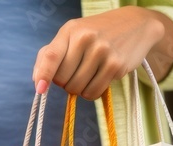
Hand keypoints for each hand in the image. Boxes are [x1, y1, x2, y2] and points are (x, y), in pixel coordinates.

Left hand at [32, 7, 172, 99]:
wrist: (135, 25)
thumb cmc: (97, 33)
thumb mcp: (73, 34)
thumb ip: (51, 53)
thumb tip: (37, 80)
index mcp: (71, 30)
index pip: (51, 56)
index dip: (43, 75)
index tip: (40, 90)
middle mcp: (86, 39)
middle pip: (63, 79)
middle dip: (65, 82)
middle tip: (75, 72)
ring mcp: (102, 52)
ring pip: (77, 89)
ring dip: (79, 89)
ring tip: (87, 75)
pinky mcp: (116, 65)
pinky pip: (93, 92)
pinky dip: (91, 92)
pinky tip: (98, 79)